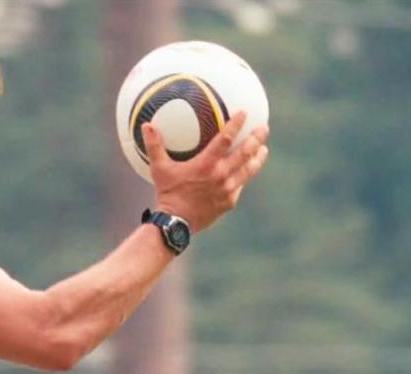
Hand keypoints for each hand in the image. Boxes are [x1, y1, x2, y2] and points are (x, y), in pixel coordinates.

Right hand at [142, 110, 269, 232]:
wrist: (176, 223)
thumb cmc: (167, 193)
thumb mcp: (159, 169)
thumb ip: (155, 146)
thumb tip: (146, 125)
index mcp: (207, 164)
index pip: (226, 138)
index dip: (236, 124)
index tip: (244, 112)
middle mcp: (221, 175)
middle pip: (246, 153)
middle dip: (257, 138)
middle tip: (264, 127)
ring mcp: (228, 190)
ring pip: (249, 170)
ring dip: (258, 158)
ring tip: (264, 149)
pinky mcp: (230, 202)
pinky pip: (240, 185)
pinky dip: (244, 176)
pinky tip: (246, 171)